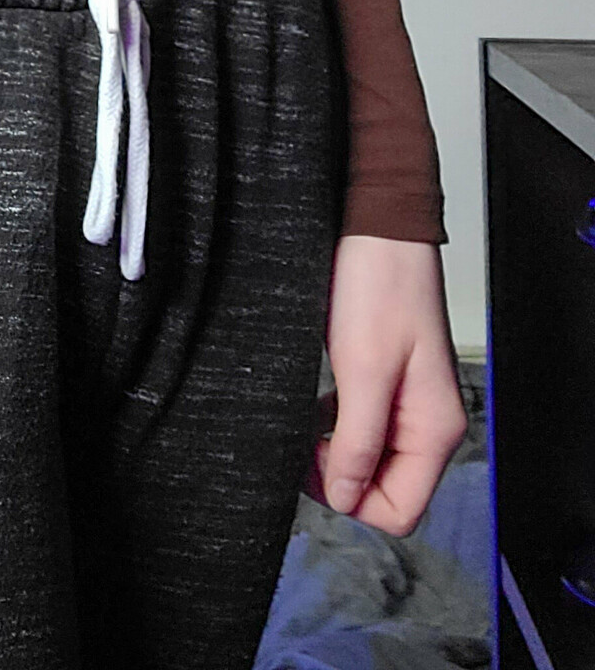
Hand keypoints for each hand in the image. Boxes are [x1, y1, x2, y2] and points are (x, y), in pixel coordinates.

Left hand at [304, 234, 468, 537]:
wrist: (377, 228)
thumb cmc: (379, 285)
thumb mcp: (364, 369)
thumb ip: (358, 440)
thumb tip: (346, 496)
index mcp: (434, 429)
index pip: (401, 509)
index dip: (353, 499)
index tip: (315, 466)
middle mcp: (427, 423)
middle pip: (386, 488)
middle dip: (342, 477)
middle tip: (303, 444)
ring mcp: (408, 404)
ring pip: (371, 460)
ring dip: (336, 452)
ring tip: (306, 424)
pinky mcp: (386, 383)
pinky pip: (363, 428)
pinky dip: (337, 427)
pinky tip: (317, 407)